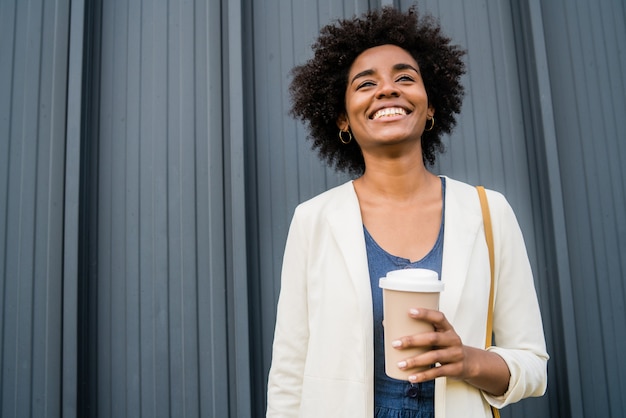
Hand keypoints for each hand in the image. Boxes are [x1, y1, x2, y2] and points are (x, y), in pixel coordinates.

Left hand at [392, 308, 509, 395]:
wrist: (468, 362)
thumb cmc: (444, 345)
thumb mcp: (437, 335)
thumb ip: (419, 330)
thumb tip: (386, 323)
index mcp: (447, 328)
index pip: (438, 317)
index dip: (425, 313)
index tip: (409, 311)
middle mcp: (453, 340)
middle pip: (433, 338)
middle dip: (412, 341)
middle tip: (395, 344)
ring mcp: (455, 355)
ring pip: (434, 357)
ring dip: (415, 361)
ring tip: (400, 364)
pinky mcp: (454, 369)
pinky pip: (437, 373)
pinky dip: (423, 375)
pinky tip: (411, 377)